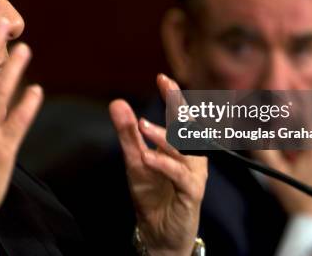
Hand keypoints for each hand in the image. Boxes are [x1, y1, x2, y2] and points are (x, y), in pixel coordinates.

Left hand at [109, 74, 207, 255]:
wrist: (159, 233)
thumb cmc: (152, 195)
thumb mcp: (135, 160)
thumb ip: (129, 133)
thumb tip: (118, 102)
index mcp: (182, 146)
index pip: (180, 116)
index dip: (174, 96)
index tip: (163, 78)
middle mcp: (192, 157)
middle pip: (188, 126)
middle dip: (178, 104)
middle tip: (165, 85)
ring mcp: (194, 175)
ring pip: (183, 149)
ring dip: (164, 136)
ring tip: (143, 127)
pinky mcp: (191, 194)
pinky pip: (180, 175)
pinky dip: (164, 164)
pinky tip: (147, 157)